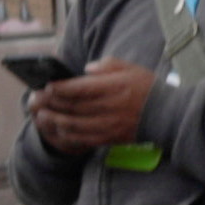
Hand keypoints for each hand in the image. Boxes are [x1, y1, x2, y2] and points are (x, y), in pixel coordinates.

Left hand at [29, 64, 155, 154]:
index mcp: (114, 87)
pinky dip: (68, 134)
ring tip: (41, 116)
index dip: (60, 88)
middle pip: (72, 107)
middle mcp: (109, 107)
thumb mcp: (131, 69)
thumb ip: (108, 65)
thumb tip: (86, 68)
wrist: (168, 115)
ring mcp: (109, 125)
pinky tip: (59, 129)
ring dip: (54, 121)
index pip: (80, 88)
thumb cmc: (148, 89)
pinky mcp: (110, 138)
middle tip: (36, 100)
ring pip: (74, 125)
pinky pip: (84, 138)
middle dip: (51, 104)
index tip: (47, 86)